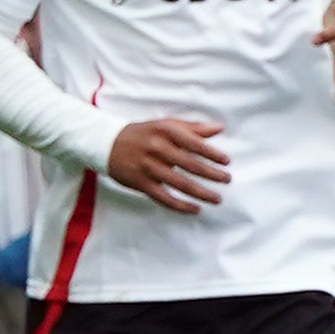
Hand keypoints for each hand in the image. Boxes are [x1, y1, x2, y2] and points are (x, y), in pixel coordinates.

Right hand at [107, 117, 229, 212]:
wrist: (107, 143)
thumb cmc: (142, 134)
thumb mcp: (165, 125)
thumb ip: (192, 127)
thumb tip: (218, 128)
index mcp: (165, 132)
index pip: (194, 143)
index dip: (212, 153)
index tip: (226, 161)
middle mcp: (157, 149)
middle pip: (190, 165)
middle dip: (212, 174)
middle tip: (227, 180)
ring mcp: (148, 167)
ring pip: (180, 183)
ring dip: (201, 193)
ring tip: (217, 198)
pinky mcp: (141, 183)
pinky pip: (164, 198)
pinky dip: (181, 205)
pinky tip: (195, 209)